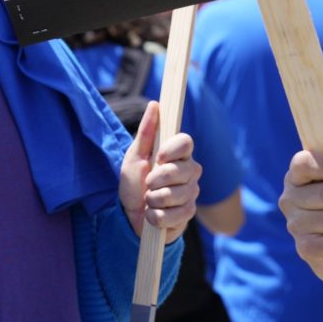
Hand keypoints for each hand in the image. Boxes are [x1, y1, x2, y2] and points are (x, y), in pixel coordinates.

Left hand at [120, 101, 201, 243]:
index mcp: (179, 154)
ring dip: (153, 200)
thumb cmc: (134, 183)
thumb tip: (154, 104)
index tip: (158, 156)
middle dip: (155, 179)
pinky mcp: (188, 213)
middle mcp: (190, 170)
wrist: (130, 216)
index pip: (186, 142)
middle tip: (147, 183)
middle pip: (180, 170)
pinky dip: (156, 217)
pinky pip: (173, 215)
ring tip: (149, 200)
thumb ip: (146, 132)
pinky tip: (153, 214)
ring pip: (174, 194)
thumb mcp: (134, 157)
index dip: (172, 149)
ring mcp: (191, 192)